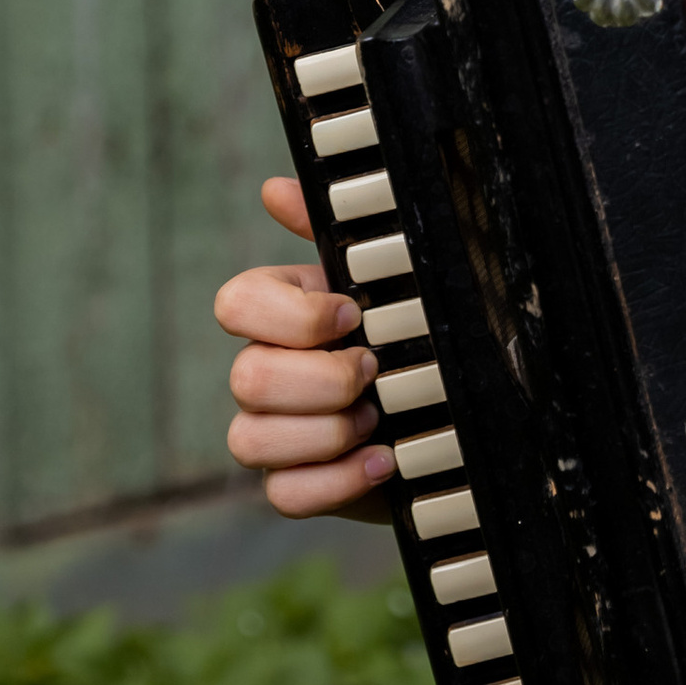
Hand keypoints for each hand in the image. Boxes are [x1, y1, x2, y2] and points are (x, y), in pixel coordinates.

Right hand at [217, 178, 397, 521]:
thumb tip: (273, 189)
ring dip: (328, 432)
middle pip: (246, 379)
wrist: (450, 416)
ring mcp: (273, 434)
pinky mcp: (295, 486)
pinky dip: (338, 482)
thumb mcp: (387, 282)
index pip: (235, 304)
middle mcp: (264, 373)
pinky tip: (383, 461)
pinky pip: (282, 494)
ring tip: (379, 419)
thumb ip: (334, 232)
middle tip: (375, 371)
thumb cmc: (411, 340)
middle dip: (322, 379)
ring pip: (250, 440)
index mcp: (281, 316)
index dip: (291, 314)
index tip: (353, 313)